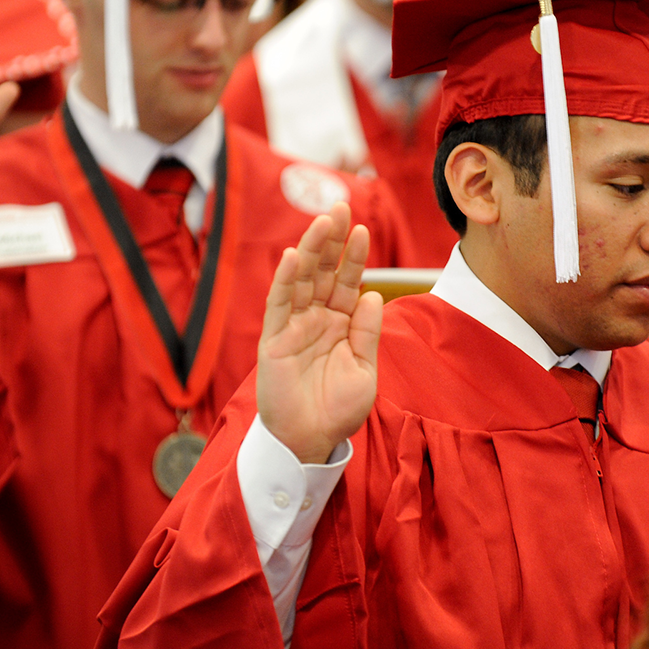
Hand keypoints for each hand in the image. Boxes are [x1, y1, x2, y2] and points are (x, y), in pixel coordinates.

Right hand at [257, 201, 382, 464]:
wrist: (310, 441)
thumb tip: (374, 294)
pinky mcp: (274, 340)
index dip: (355, 257)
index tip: (364, 229)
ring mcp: (294, 328)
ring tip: (323, 222)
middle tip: (340, 206)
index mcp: (340, 325)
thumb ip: (367, 333)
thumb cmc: (337, 411)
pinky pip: (279, 305)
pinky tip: (295, 256)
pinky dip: (286, 280)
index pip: (347, 282)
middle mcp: (316, 320)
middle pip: (323, 271)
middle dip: (332, 240)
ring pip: (302, 280)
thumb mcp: (364, 370)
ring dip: (311, 250)